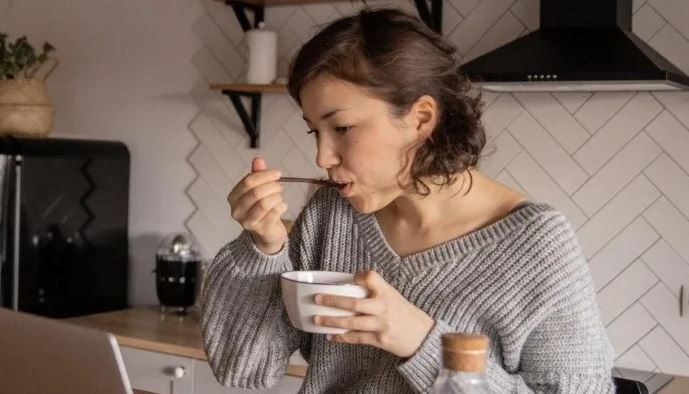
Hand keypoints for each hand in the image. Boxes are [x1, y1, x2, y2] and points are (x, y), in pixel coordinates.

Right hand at [227, 156, 287, 254]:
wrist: (267, 232)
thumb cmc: (261, 208)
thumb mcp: (258, 189)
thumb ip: (257, 174)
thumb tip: (258, 159)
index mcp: (233, 197)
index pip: (248, 181)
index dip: (265, 175)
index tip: (277, 173)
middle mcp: (236, 210)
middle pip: (256, 192)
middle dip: (272, 186)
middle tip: (280, 186)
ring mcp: (247, 222)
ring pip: (264, 203)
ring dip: (277, 197)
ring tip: (279, 197)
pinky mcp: (260, 229)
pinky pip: (274, 213)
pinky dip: (282, 206)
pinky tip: (282, 206)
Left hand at [313, 270, 434, 357]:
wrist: (423, 336)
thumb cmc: (404, 313)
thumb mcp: (393, 296)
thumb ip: (375, 292)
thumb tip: (347, 287)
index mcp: (387, 292)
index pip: (372, 278)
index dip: (360, 276)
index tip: (350, 278)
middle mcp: (384, 307)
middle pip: (355, 304)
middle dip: (333, 301)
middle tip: (317, 299)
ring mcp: (382, 325)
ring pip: (352, 323)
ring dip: (332, 321)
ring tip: (317, 319)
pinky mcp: (380, 340)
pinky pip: (357, 338)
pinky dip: (342, 337)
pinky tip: (330, 335)